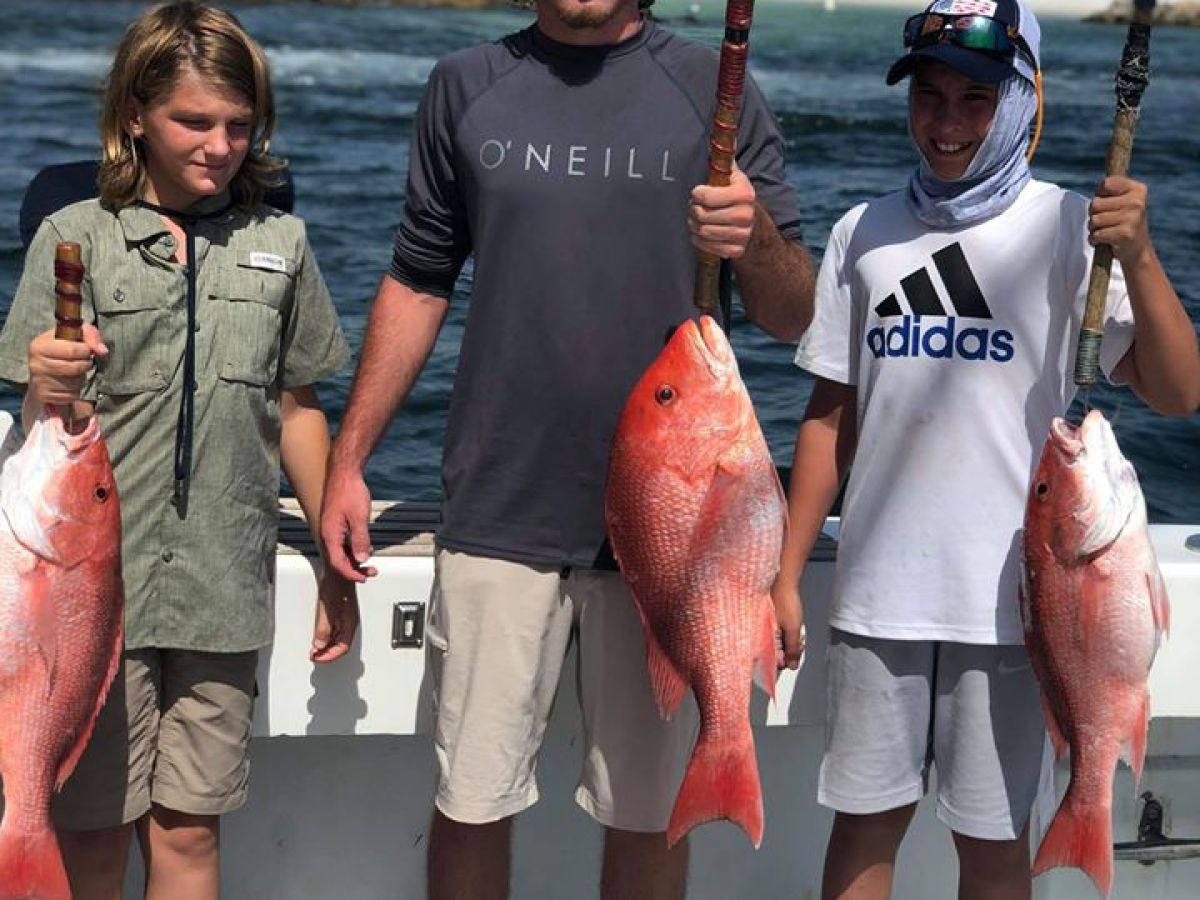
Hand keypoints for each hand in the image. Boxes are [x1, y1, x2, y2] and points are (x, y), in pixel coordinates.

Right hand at [27, 324, 107, 406]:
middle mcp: (36, 364)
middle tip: (84, 362)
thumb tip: (102, 351)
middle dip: (86, 365)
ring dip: (81, 379)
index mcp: (40, 345)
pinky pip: (71, 396)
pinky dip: (76, 391)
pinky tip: (70, 382)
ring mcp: (39, 381)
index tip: (87, 350)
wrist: (45, 366)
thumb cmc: (63, 347)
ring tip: (75, 372)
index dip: (86, 351)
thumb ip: (91, 336)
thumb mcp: (76, 334)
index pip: (72, 350)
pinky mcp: (44, 395)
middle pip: (75, 368)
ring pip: (74, 384)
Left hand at [310, 569, 359, 662]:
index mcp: (350, 622)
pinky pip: (335, 631)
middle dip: (327, 653)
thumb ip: (323, 627)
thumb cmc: (337, 582)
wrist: (340, 568)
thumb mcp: (327, 606)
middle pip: (341, 645)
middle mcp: (349, 622)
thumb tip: (319, 644)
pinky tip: (318, 638)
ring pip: (338, 639)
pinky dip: (327, 638)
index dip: (329, 656)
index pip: (342, 647)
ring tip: (315, 649)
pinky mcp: (341, 613)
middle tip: (314, 655)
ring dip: (326, 646)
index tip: (317, 658)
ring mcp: (345, 618)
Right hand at [318, 463, 377, 582]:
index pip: (338, 563)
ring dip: (354, 560)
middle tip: (372, 572)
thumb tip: (362, 559)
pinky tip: (363, 548)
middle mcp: (327, 534)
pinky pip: (341, 543)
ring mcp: (330, 529)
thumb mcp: (359, 518)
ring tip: (370, 563)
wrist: (344, 472)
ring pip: (340, 552)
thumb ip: (360, 540)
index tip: (364, 578)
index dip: (351, 574)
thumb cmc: (350, 491)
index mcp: (330, 534)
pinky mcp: (335, 524)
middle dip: (355, 569)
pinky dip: (351, 550)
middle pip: (338, 560)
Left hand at [688, 163, 756, 259]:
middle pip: (702, 215)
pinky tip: (700, 233)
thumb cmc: (737, 198)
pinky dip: (699, 240)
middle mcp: (746, 215)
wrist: (756, 226)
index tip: (697, 193)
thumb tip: (724, 136)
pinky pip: (707, 246)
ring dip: (694, 225)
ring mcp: (742, 235)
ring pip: (703, 231)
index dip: (696, 194)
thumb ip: (726, 161)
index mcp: (745, 194)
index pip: (706, 196)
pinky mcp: (736, 250)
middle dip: (693, 210)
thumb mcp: (735, 178)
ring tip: (696, 220)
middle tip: (694, 208)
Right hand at [771, 577, 806, 670]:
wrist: (781, 581)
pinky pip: (777, 632)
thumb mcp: (793, 628)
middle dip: (788, 651)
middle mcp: (760, 635)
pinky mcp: (767, 620)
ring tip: (796, 631)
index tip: (794, 658)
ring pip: (777, 642)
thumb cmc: (785, 602)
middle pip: (775, 653)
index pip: (770, 661)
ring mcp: (764, 627)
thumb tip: (792, 665)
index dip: (784, 661)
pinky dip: (786, 632)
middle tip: (798, 642)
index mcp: (763, 639)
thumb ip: (793, 649)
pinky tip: (791, 625)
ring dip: (788, 640)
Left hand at [1089, 176, 1152, 267]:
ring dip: (1093, 228)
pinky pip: (1096, 234)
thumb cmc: (1123, 221)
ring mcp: (1132, 218)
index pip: (1106, 183)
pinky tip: (1104, 240)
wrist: (1137, 249)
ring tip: (1105, 230)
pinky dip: (1094, 239)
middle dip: (1094, 214)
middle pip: (1095, 203)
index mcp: (1138, 189)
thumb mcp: (1121, 200)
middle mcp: (1137, 202)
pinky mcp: (1125, 234)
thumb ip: (1110, 189)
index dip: (1099, 194)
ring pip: (1094, 220)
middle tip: (1105, 221)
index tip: (1106, 202)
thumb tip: (1101, 184)